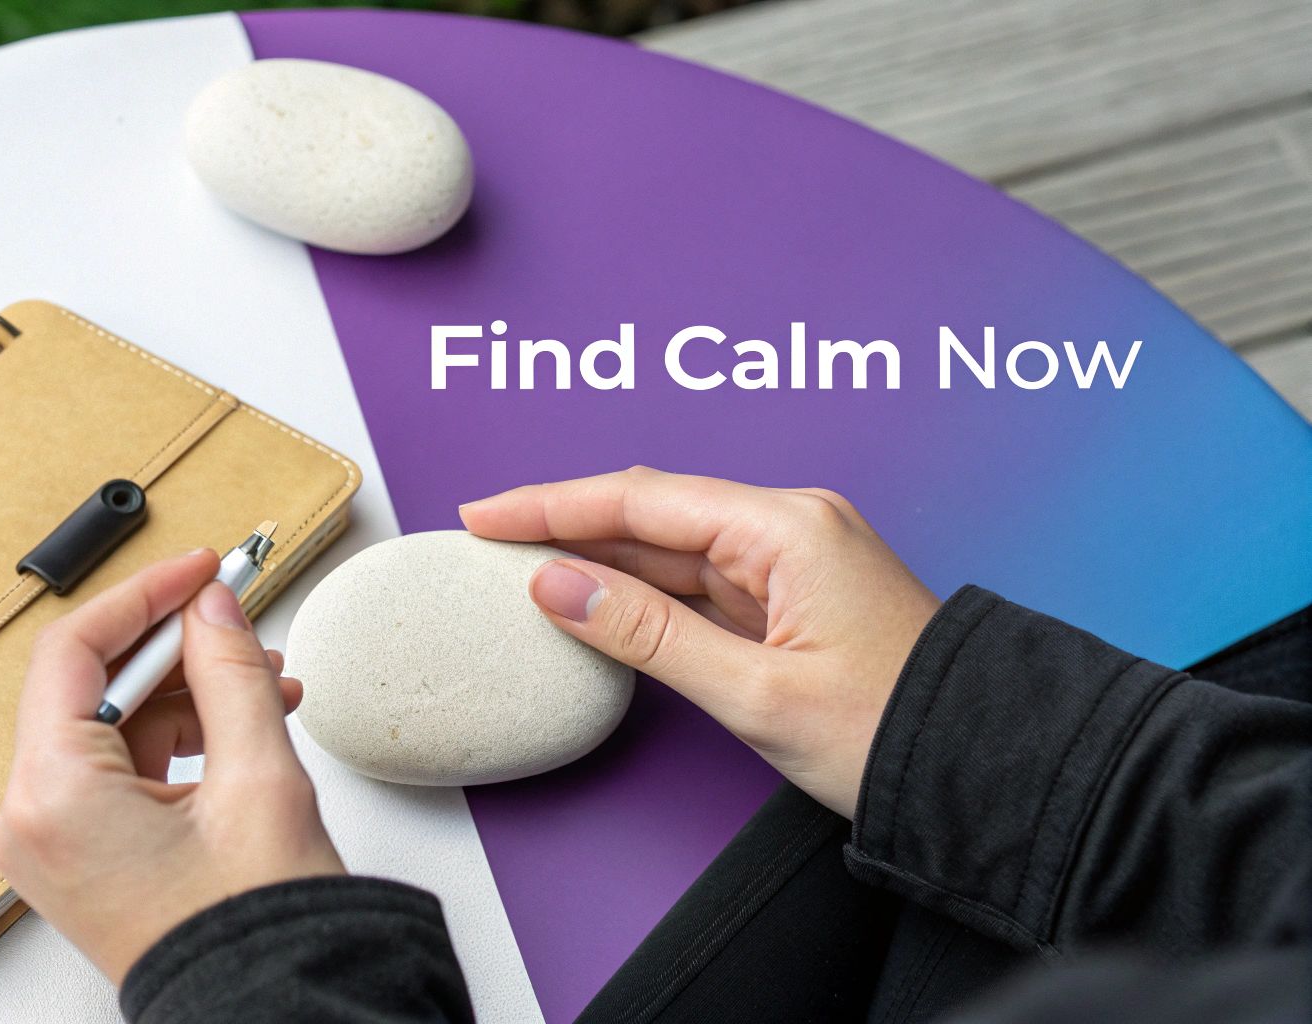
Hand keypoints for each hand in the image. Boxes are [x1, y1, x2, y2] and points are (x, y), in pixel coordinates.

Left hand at [0, 549, 344, 982]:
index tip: (199, 568)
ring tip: (264, 685)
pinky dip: (174, 738)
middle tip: (236, 616)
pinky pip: (114, 767)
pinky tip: (239, 726)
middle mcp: (30, 819)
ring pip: (108, 723)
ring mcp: (49, 842)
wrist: (271, 1012)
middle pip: (90, 685)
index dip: (144, 595)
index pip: (75, 651)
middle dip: (174, 648)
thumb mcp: (258, 779)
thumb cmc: (254, 934)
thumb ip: (230, 672)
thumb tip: (211, 607)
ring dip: (185, 693)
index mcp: (53, 796)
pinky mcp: (76, 856)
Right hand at [460, 467, 939, 817]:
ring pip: (673, 546)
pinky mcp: (795, 596)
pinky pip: (702, 579)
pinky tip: (596, 599)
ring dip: (601, 557)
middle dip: (568, 524)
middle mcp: (791, 526)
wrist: (983, 770)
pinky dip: (645, 589)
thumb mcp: (752, 693)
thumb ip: (644, 633)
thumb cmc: (889, 733)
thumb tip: (556, 585)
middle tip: (487, 541)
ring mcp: (795, 559)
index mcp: (787, 529)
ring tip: (523, 567)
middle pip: (653, 513)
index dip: (552, 505)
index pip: (641, 500)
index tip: (484, 516)